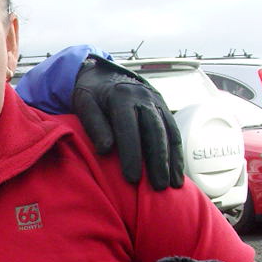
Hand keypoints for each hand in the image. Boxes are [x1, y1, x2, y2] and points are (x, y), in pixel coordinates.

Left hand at [72, 56, 184, 190]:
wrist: (105, 74)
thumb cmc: (91, 94)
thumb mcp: (84, 104)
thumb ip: (94, 125)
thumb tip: (106, 150)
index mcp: (123, 96)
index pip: (129, 129)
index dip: (131, 154)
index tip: (131, 178)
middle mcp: (145, 99)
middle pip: (155, 133)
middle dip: (158, 162)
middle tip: (158, 187)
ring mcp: (158, 103)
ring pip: (169, 134)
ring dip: (172, 161)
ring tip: (172, 185)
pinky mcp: (164, 110)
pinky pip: (174, 133)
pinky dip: (176, 154)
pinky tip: (177, 173)